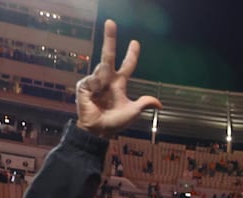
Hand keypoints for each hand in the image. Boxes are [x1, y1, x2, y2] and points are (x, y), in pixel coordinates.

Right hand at [75, 20, 161, 137]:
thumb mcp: (133, 112)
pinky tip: (94, 97)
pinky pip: (92, 80)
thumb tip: (160, 103)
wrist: (99, 130)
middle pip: (109, 55)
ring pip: (102, 71)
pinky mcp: (83, 85)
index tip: (135, 42)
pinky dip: (95, 88)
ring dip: (104, 83)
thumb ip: (144, 104)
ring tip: (103, 98)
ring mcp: (94, 81)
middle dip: (110, 38)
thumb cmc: (115, 122)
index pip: (127, 66)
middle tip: (111, 21)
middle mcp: (107, 79)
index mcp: (119, 84)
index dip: (131, 55)